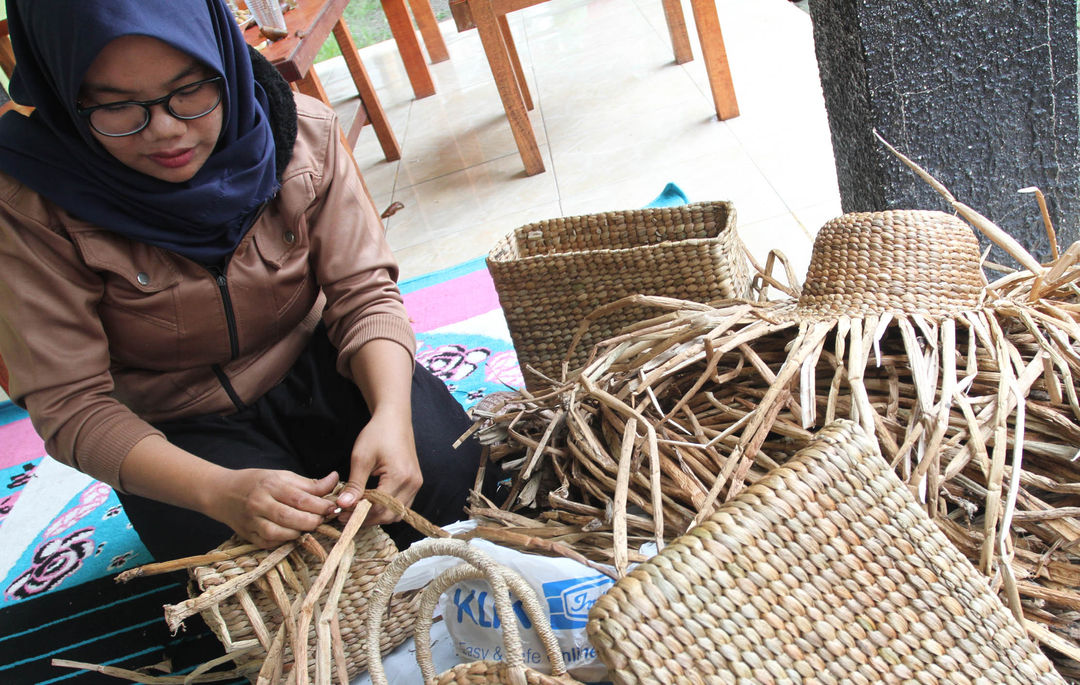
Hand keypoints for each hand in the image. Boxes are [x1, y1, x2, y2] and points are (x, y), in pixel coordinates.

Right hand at [207, 469, 339, 547]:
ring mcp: (251, 521)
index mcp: (271, 485)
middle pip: (291, 518)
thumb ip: (309, 483)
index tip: (333, 507)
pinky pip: (269, 543)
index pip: (300, 498)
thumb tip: (335, 479)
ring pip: (279, 534)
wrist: (222, 492)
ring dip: (299, 533)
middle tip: (322, 520)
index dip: (320, 505)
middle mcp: (260, 503)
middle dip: (312, 521)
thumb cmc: (257, 482)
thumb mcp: (282, 476)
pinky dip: (284, 542)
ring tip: (308, 527)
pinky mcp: (247, 535)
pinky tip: (292, 535)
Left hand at [336, 410, 421, 525]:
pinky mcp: (414, 483)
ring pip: (396, 514)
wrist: (394, 419)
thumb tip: (343, 505)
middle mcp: (412, 483)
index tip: (340, 514)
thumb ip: (354, 485)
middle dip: (366, 518)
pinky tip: (369, 504)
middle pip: (388, 515)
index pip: (378, 508)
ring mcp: (416, 484)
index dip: (358, 514)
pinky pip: (401, 506)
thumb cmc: (377, 434)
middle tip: (345, 515)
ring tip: (356, 510)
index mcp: (400, 476)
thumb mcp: (361, 458)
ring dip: (376, 516)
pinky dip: (385, 509)